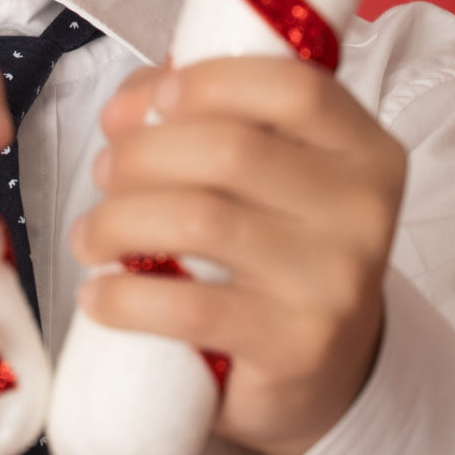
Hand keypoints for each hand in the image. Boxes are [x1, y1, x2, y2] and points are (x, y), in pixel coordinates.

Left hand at [72, 57, 405, 454]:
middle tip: (104, 172)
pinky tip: (98, 296)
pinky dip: (124, 296)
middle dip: (141, 154)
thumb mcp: (273, 175)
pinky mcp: (296, 346)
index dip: (212, 81)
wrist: (325, 373)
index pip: (295, 88)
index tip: (156, 99)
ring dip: (118, 220)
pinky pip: (189, 307)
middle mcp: (363, 211)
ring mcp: (334, 282)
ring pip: (200, 220)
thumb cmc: (281, 250)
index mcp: (365, 151)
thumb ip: (212, 116)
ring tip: (89, 235)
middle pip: (229, 149)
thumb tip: (130, 107)